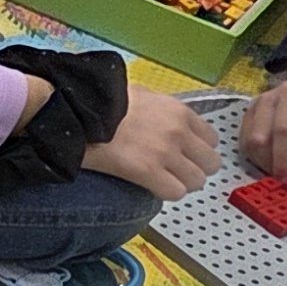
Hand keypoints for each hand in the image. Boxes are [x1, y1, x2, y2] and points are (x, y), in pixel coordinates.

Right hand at [83, 86, 217, 198]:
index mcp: (178, 111)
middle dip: (195, 169)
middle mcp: (178, 132)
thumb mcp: (136, 93)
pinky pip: (175, 193)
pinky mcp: (147, 171)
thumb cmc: (99, 102)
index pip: (211, 139)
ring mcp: (164, 153)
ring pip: (196, 181)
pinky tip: (151, 186)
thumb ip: (157, 106)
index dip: (197, 149)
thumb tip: (157, 114)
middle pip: (210, 163)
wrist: (75, 113)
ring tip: (163, 181)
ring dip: (181, 184)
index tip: (185, 154)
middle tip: (176, 171)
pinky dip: (165, 192)